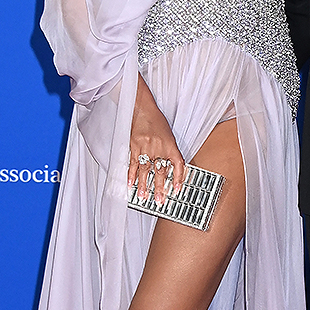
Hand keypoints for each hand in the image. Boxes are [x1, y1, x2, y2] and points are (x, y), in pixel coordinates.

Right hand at [128, 76, 185, 204]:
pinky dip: (131, 175)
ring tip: (144, 197)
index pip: (178, 164)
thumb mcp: (169, 136)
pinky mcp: (134, 146)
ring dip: (144, 185)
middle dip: (160, 187)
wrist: (143, 109)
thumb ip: (170, 152)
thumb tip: (171, 170)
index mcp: (171, 145)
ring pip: (145, 170)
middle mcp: (159, 147)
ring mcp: (145, 147)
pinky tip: (130, 184)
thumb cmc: (157, 122)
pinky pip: (132, 163)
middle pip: (160, 171)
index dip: (178, 178)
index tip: (177, 189)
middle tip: (159, 200)